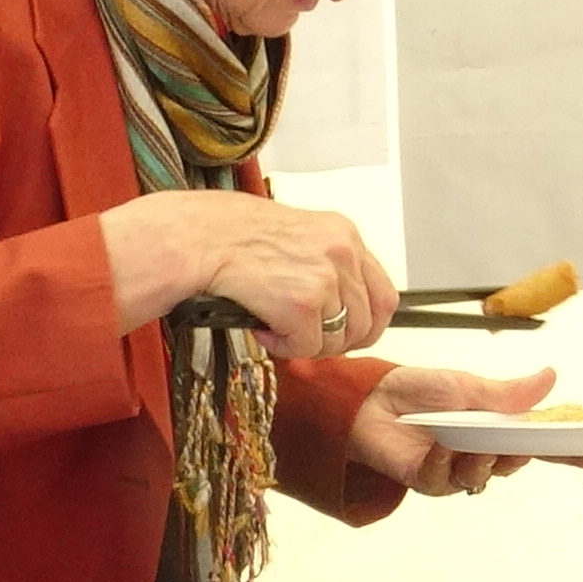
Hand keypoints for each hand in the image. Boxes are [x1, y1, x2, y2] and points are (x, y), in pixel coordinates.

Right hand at [98, 188, 395, 358]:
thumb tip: (342, 309)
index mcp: (344, 234)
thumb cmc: (232, 236)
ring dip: (306, 343)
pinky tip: (261, 327)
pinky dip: (284, 346)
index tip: (344, 333)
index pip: (385, 295)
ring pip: (337, 340)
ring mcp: (325, 278)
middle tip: (302, 337)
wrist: (197, 238)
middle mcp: (343, 252)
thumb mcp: (296, 237)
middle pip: (366, 323)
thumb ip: (325, 265)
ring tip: (275, 326)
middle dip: (335, 341)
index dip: (366, 323)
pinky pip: (307, 348)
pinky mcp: (303, 304)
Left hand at [345, 365, 582, 495]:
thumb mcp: (468, 385)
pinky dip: (443, 462)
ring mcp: (454, 471)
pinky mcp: (424, 480)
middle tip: (525, 444)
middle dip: (523, 455)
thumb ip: (509, 393)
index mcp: (498, 431)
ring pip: (481, 476)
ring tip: (480, 444)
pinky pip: (441, 479)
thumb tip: (551, 377)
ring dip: (482, 460)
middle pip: (514, 464)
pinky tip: (440, 447)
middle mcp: (481, 455)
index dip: (572, 451)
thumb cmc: (419, 392)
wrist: (369, 399)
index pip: (542, 445)